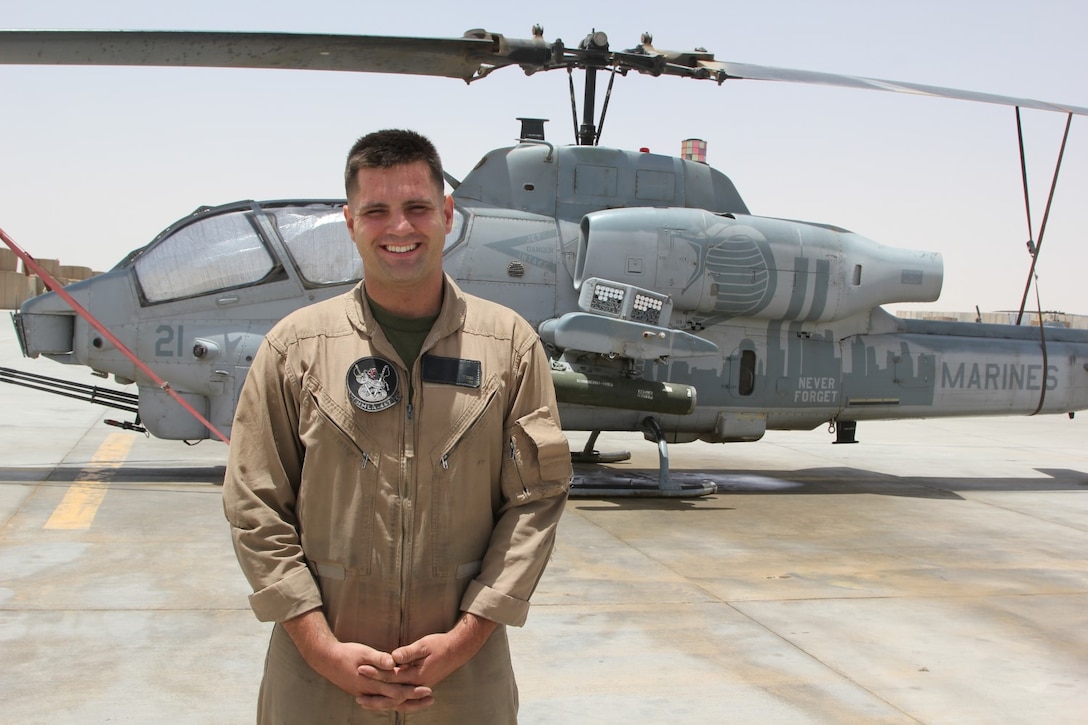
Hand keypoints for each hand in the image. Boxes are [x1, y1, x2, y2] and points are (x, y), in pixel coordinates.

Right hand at [319, 640, 434, 712]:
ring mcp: (366, 694)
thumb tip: (393, 662)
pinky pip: (381, 700)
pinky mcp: (363, 692)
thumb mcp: (363, 652)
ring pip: (389, 702)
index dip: (412, 691)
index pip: (396, 691)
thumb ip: (379, 658)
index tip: (427, 689)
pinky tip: (401, 699)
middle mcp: (369, 692)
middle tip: (431, 697)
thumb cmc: (345, 654)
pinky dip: (393, 701)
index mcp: (371, 683)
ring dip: (405, 702)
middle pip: (395, 700)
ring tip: (420, 700)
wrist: (326, 660)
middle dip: (414, 700)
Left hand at [361, 613, 498, 690]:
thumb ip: (408, 652)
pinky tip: (383, 698)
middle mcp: (418, 685)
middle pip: (393, 694)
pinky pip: (403, 696)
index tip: (361, 669)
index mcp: (418, 675)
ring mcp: (419, 687)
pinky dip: (392, 699)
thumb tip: (393, 657)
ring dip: (382, 701)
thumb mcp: (424, 645)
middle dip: (375, 696)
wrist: (458, 650)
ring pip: (398, 699)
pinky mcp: (420, 685)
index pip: (391, 676)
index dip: (375, 673)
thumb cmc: (441, 644)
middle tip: (358, 697)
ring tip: (366, 703)